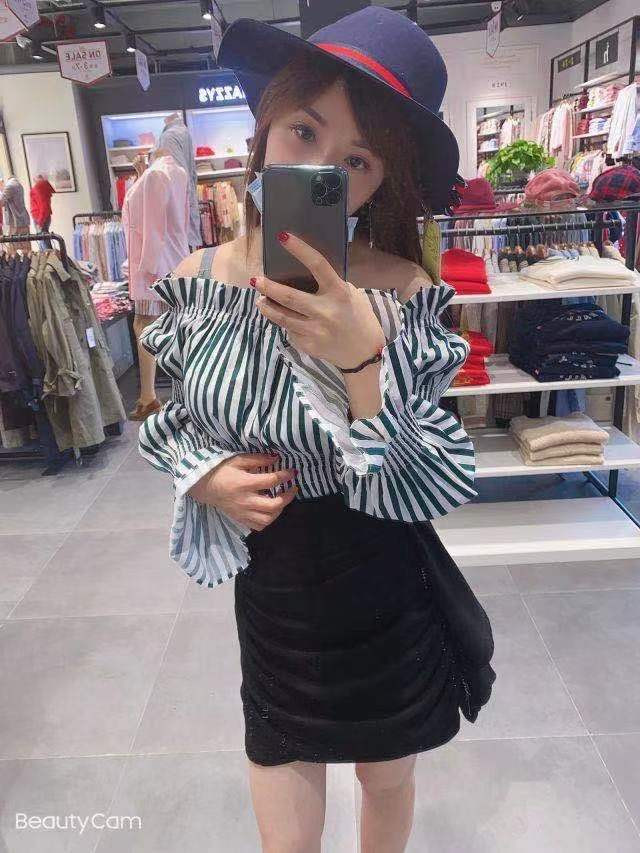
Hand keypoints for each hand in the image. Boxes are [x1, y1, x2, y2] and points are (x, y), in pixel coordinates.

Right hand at [187, 452, 297, 530]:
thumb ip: (258, 459)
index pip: (271, 481)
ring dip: (279, 510)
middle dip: (287, 497)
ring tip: (282, 500)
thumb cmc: (221, 470)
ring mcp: (243, 512)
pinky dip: (268, 520)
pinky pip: (258, 526)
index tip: (292, 472)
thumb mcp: (238, 460)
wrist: (203, 486)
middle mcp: (245, 500)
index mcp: (245, 483)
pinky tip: (270, 510)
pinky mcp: (240, 519)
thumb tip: (276, 458)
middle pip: (273, 505)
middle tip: (292, 488)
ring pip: (268, 519)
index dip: (285, 476)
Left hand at [253, 232, 385, 369]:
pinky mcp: (308, 345)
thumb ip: (331, 285)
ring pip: (282, 317)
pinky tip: (284, 319)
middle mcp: (326, 311)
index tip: (283, 237)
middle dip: (268, 287)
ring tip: (260, 300)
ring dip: (267, 307)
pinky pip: (290, 331)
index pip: (317, 265)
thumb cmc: (359, 318)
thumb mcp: (352, 296)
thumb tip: (304, 272)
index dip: (300, 249)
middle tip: (256, 280)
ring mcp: (316, 331)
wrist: (364, 353)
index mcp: (339, 293)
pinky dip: (285, 324)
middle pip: (289, 297)